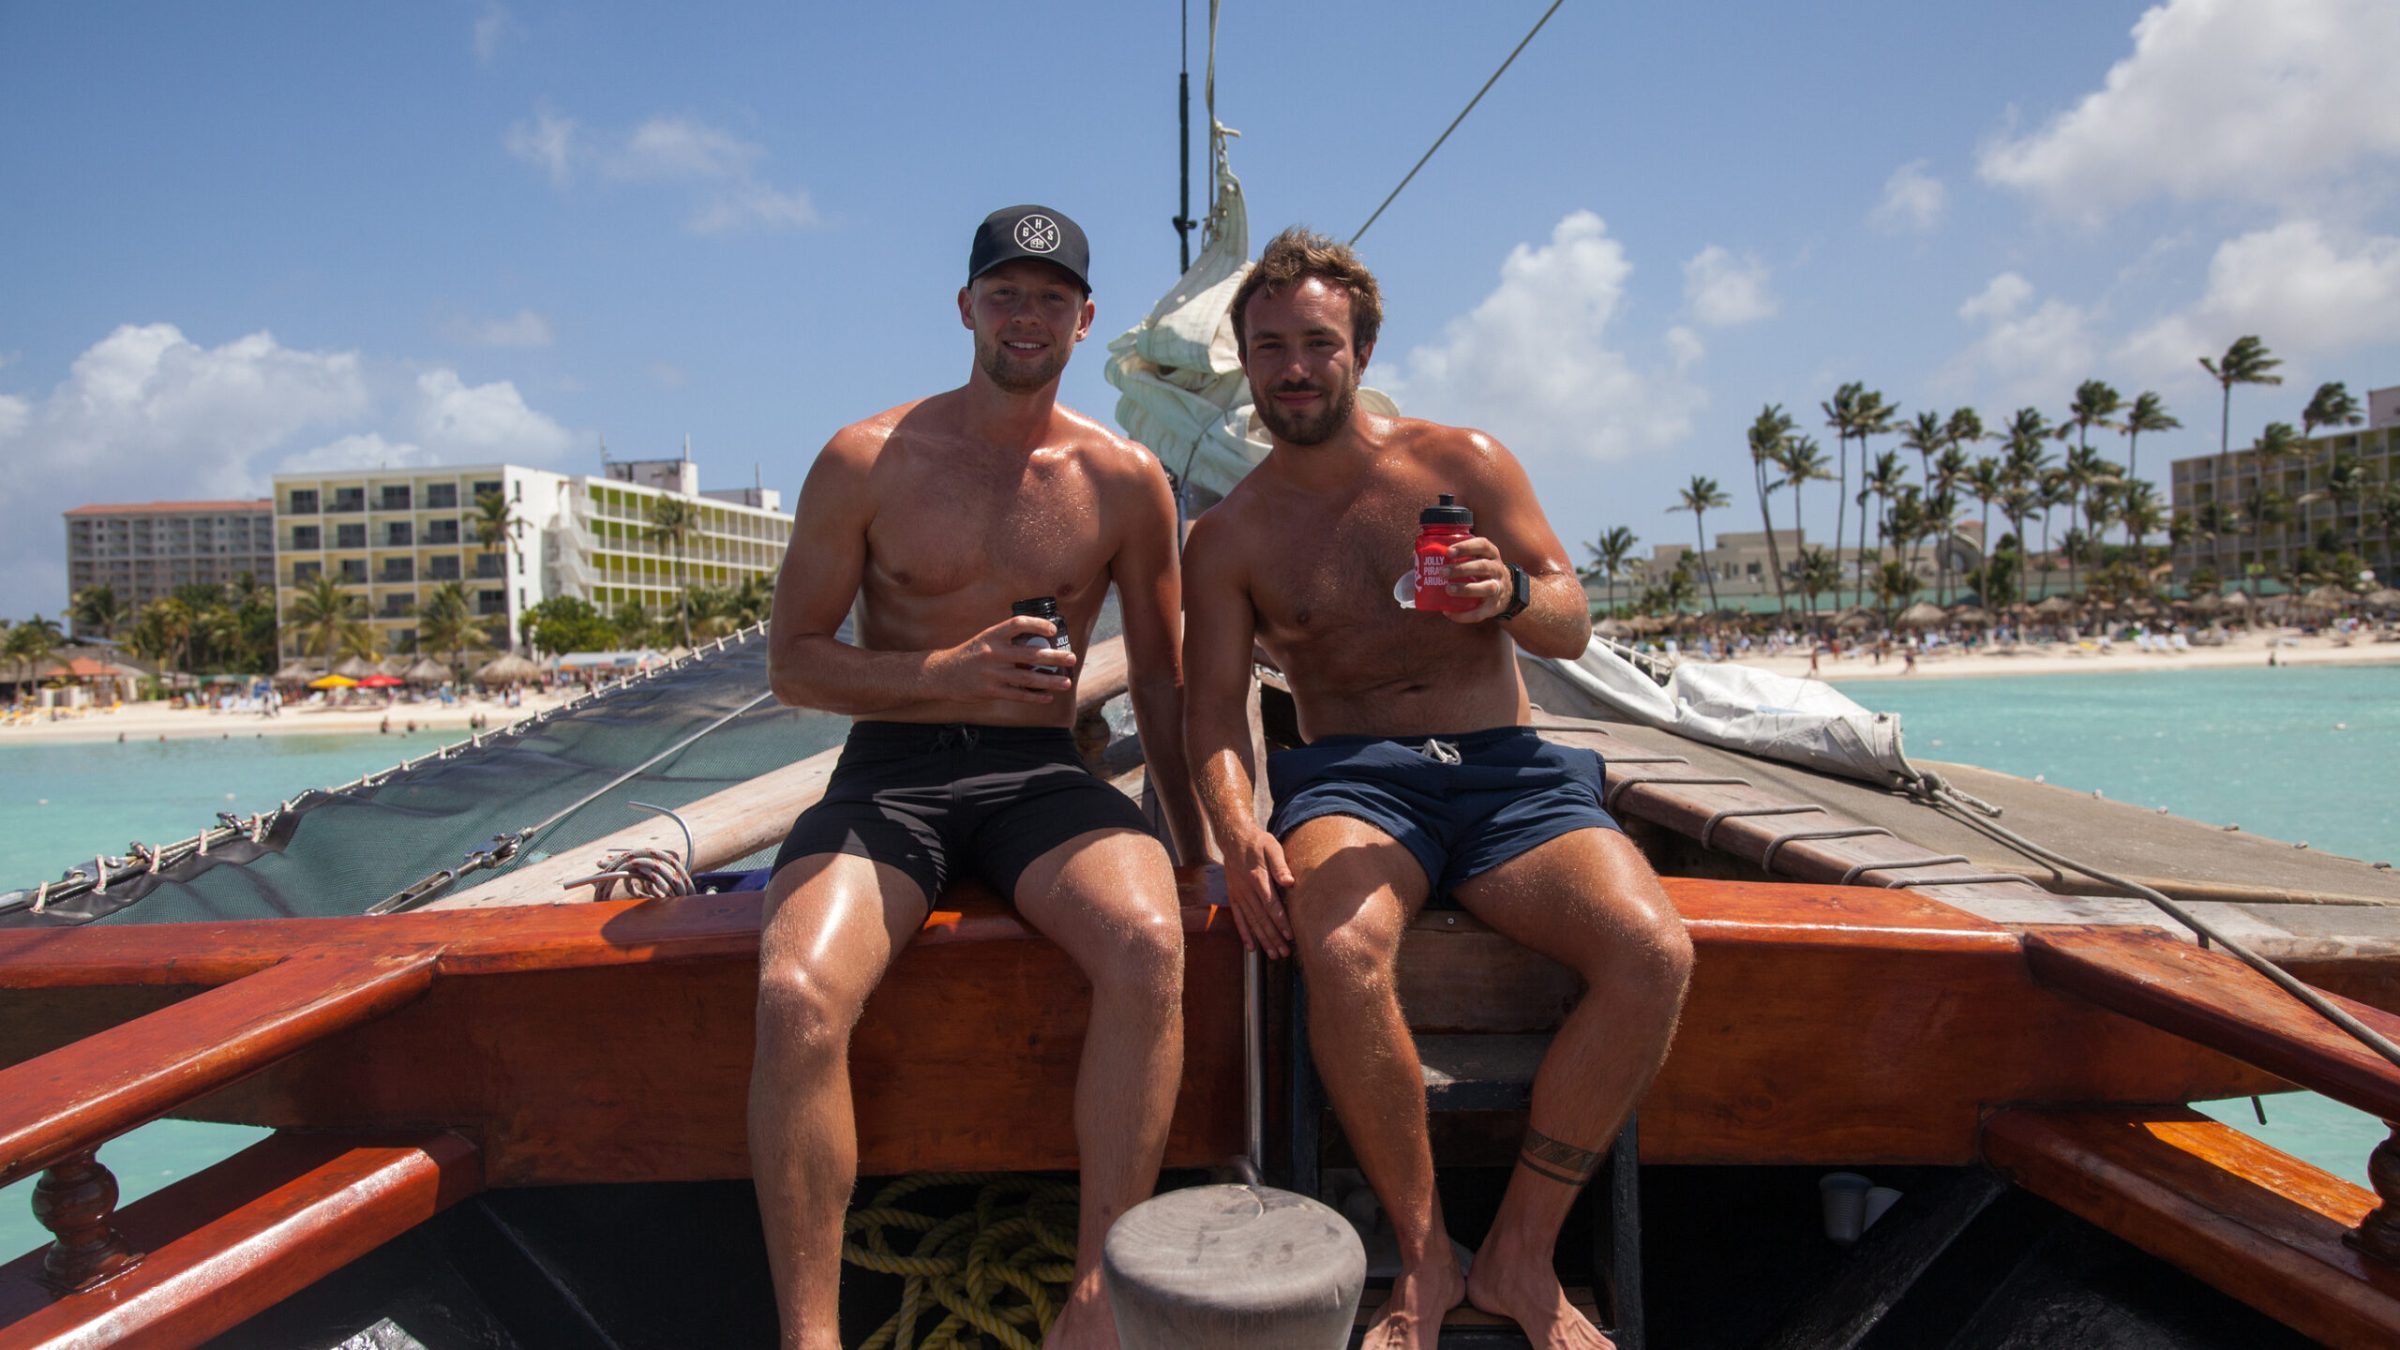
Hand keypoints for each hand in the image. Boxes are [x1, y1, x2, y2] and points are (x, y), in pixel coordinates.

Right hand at [928, 614, 1079, 702]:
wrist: (942, 674)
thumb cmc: (969, 655)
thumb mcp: (984, 640)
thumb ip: (1007, 641)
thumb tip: (1038, 645)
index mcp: (992, 635)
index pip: (1018, 623)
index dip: (1037, 624)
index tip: (1053, 630)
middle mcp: (993, 653)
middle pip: (1030, 655)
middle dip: (1054, 657)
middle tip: (1072, 659)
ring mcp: (992, 673)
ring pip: (1027, 678)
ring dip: (1050, 681)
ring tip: (1066, 682)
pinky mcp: (991, 691)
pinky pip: (1018, 695)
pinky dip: (1034, 697)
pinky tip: (1047, 697)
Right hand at [1221, 825, 1295, 957]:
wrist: (1233, 837)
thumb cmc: (1257, 842)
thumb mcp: (1271, 846)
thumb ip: (1280, 865)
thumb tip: (1290, 881)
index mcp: (1257, 879)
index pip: (1271, 905)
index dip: (1280, 922)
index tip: (1290, 936)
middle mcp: (1246, 890)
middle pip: (1261, 919)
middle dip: (1274, 937)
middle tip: (1284, 953)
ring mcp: (1238, 895)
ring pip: (1251, 922)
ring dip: (1262, 940)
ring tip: (1273, 954)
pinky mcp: (1233, 896)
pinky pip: (1238, 918)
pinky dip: (1245, 934)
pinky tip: (1251, 947)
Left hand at [1441, 535, 1512, 623]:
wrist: (1507, 592)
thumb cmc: (1482, 571)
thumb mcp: (1477, 558)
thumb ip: (1457, 554)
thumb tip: (1420, 553)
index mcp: (1491, 555)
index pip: (1482, 545)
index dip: (1466, 547)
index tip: (1449, 552)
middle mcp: (1497, 570)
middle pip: (1483, 566)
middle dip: (1462, 569)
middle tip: (1442, 572)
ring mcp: (1498, 588)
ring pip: (1486, 588)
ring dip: (1466, 589)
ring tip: (1448, 589)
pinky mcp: (1494, 607)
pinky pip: (1480, 613)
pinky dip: (1464, 615)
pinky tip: (1448, 612)